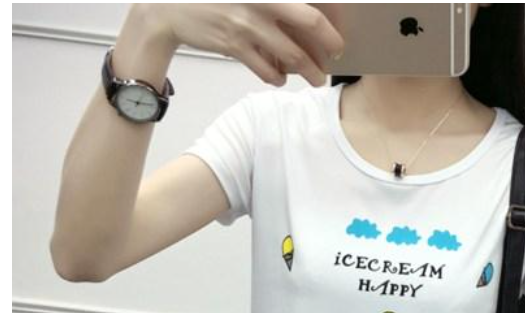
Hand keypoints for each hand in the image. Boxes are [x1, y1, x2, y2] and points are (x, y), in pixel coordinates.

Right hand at [142, 3, 344, 86]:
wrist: (170, 7)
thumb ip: (274, 4)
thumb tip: (303, 16)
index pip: (310, 7)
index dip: (331, 23)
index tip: (340, 35)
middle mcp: (260, 2)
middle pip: (309, 26)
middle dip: (328, 48)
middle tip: (334, 60)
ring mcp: (247, 25)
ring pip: (292, 56)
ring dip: (308, 72)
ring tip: (316, 79)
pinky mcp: (234, 46)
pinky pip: (266, 70)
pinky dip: (278, 78)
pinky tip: (281, 78)